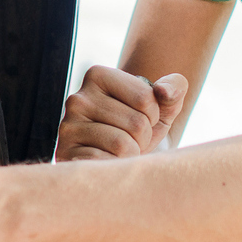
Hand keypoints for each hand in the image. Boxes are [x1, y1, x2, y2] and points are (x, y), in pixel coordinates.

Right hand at [55, 65, 187, 160]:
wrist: (123, 155)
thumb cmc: (144, 124)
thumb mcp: (166, 103)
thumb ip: (175, 86)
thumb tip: (163, 91)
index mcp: (97, 75)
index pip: (146, 98)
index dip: (154, 114)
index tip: (142, 116)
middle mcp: (77, 98)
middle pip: (137, 123)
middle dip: (144, 136)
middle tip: (132, 137)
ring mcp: (68, 127)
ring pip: (122, 144)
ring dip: (132, 153)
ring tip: (122, 149)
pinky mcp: (66, 154)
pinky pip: (104, 163)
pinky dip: (115, 166)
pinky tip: (108, 160)